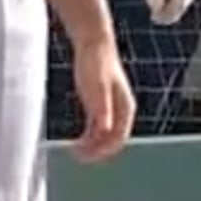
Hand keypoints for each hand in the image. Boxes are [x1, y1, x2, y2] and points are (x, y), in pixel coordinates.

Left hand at [67, 38, 135, 162]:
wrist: (93, 44)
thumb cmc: (96, 63)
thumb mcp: (97, 87)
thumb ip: (102, 109)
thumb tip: (105, 130)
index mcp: (125, 109)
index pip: (119, 139)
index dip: (103, 151)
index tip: (87, 156)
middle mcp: (121, 111)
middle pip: (112, 141)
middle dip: (97, 151)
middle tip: (78, 156)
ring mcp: (110, 109)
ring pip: (104, 136)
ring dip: (92, 146)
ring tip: (75, 151)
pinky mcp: (99, 105)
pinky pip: (96, 129)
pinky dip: (88, 138)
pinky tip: (76, 141)